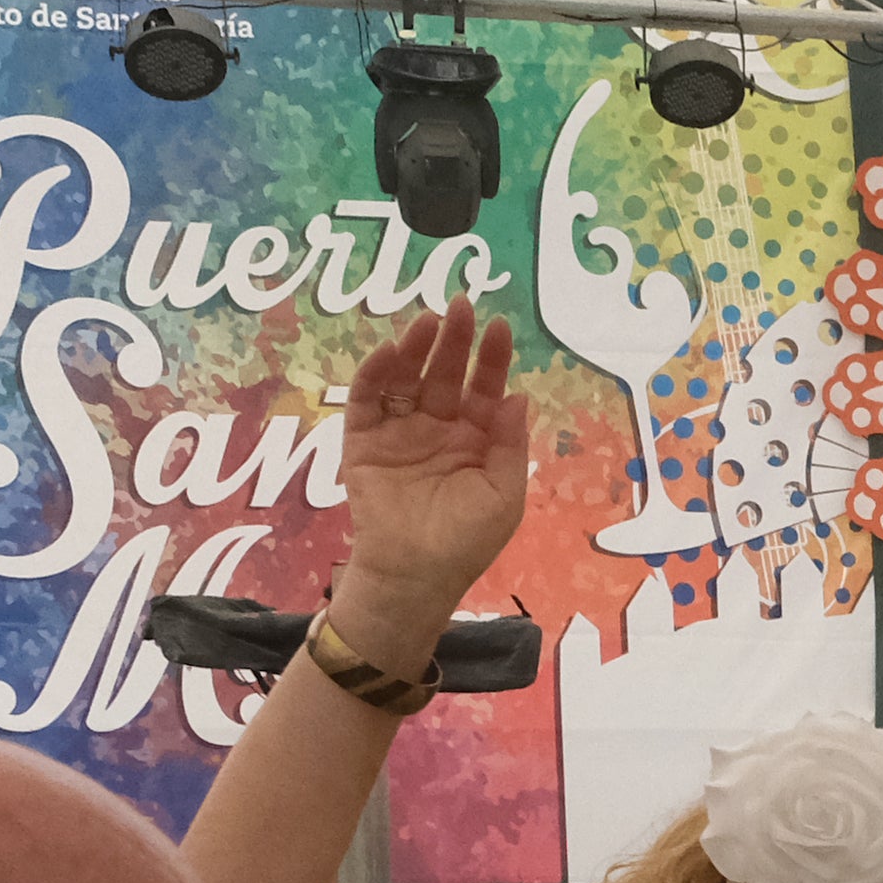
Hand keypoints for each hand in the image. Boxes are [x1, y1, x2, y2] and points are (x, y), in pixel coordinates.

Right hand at [330, 307, 533, 641]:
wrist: (415, 576)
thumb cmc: (465, 542)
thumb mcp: (503, 494)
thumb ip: (509, 444)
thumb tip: (518, 396)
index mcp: (474, 440)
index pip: (484, 388)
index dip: (491, 359)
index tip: (499, 327)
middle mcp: (437, 429)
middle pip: (444, 374)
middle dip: (453, 342)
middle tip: (459, 306)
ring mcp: (399, 433)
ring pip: (405, 380)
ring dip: (413, 349)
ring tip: (426, 322)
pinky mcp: (364, 443)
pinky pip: (366, 402)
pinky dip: (373, 376)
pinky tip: (387, 353)